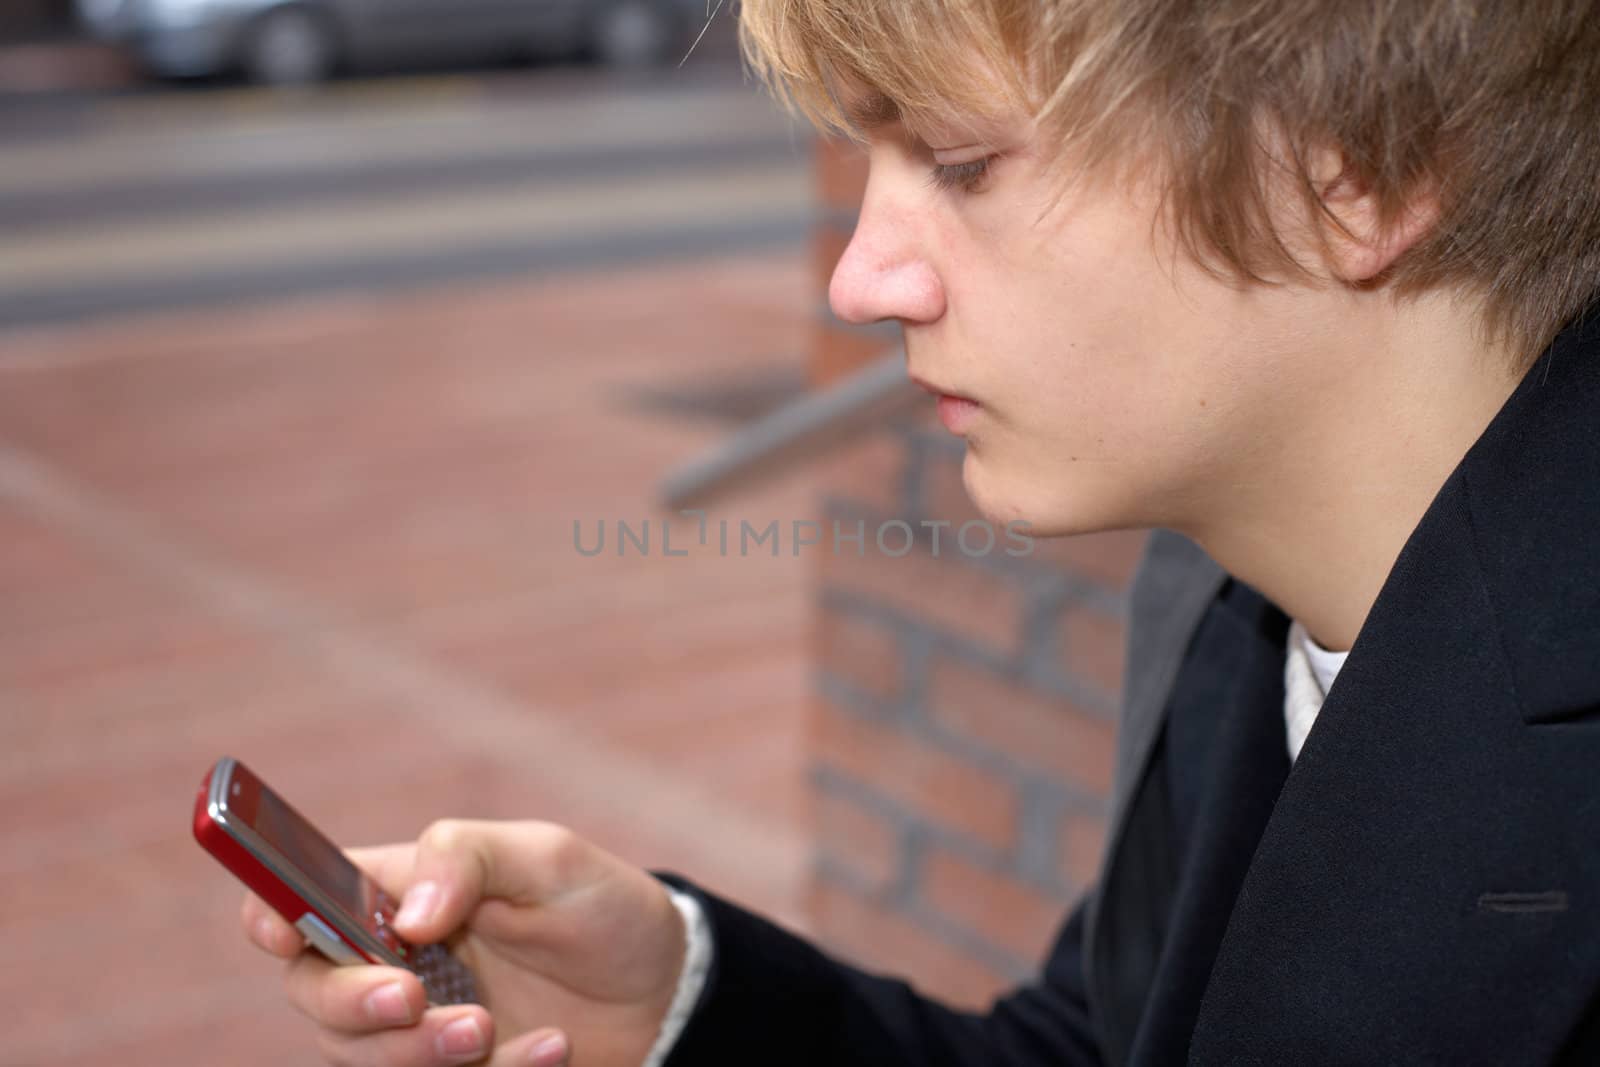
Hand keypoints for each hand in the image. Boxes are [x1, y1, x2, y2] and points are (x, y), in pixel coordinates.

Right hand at [242, 819, 688, 1066]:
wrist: (667, 989)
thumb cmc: (599, 906)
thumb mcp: (548, 857)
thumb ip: (469, 861)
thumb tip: (406, 917)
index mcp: (396, 893)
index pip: (297, 899)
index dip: (267, 913)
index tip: (280, 933)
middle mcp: (392, 963)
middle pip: (314, 994)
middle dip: (352, 1003)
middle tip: (413, 1000)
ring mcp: (419, 1029)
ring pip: (363, 1058)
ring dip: (419, 1053)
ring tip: (490, 1028)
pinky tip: (553, 1047)